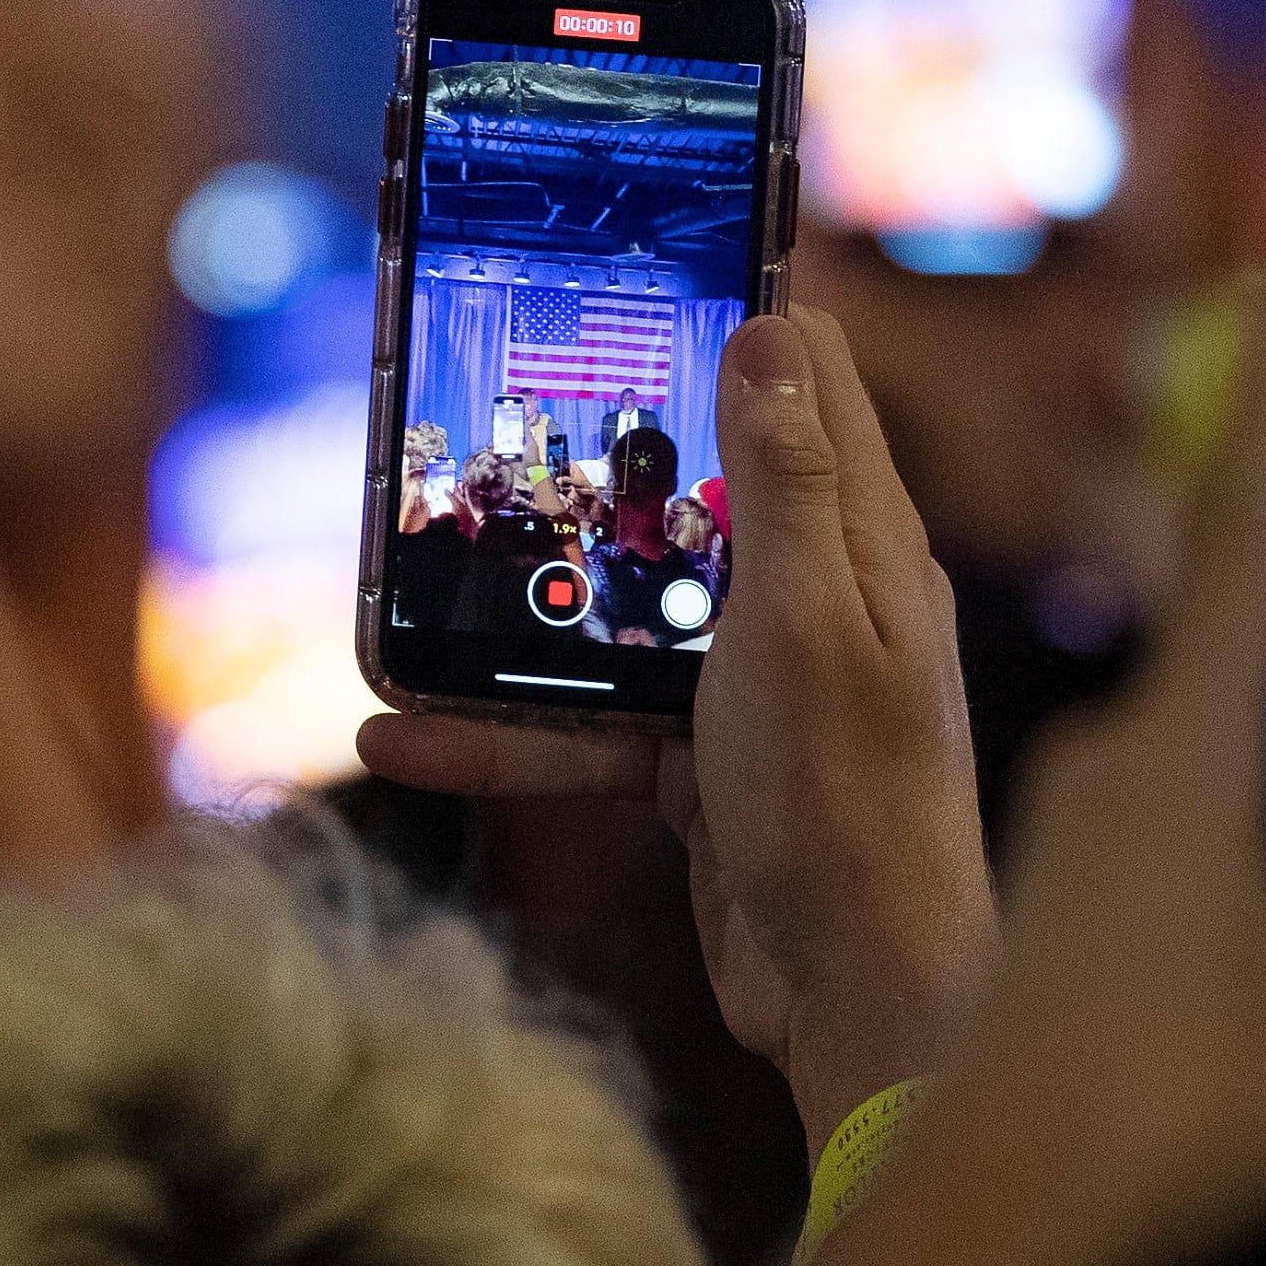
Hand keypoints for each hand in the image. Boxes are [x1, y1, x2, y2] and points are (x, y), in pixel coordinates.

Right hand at [362, 309, 994, 1131]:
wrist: (856, 998)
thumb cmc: (848, 806)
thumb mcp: (806, 623)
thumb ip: (787, 483)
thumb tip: (772, 328)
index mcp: (865, 545)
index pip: (810, 387)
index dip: (733, 319)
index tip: (637, 267)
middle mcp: (817, 602)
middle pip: (692, 494)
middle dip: (587, 465)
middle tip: (484, 415)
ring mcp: (757, 688)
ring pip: (619, 618)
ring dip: (516, 615)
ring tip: (399, 597)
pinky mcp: (704, 767)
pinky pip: (590, 726)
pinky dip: (507, 731)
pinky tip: (404, 734)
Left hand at [803, 276, 1265, 1265]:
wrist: (978, 1227)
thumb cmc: (1147, 1131)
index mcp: (1184, 754)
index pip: (1247, 541)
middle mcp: (1124, 759)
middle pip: (1238, 618)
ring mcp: (1088, 823)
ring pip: (1206, 713)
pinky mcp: (1075, 890)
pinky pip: (1176, 789)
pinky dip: (1253, 773)